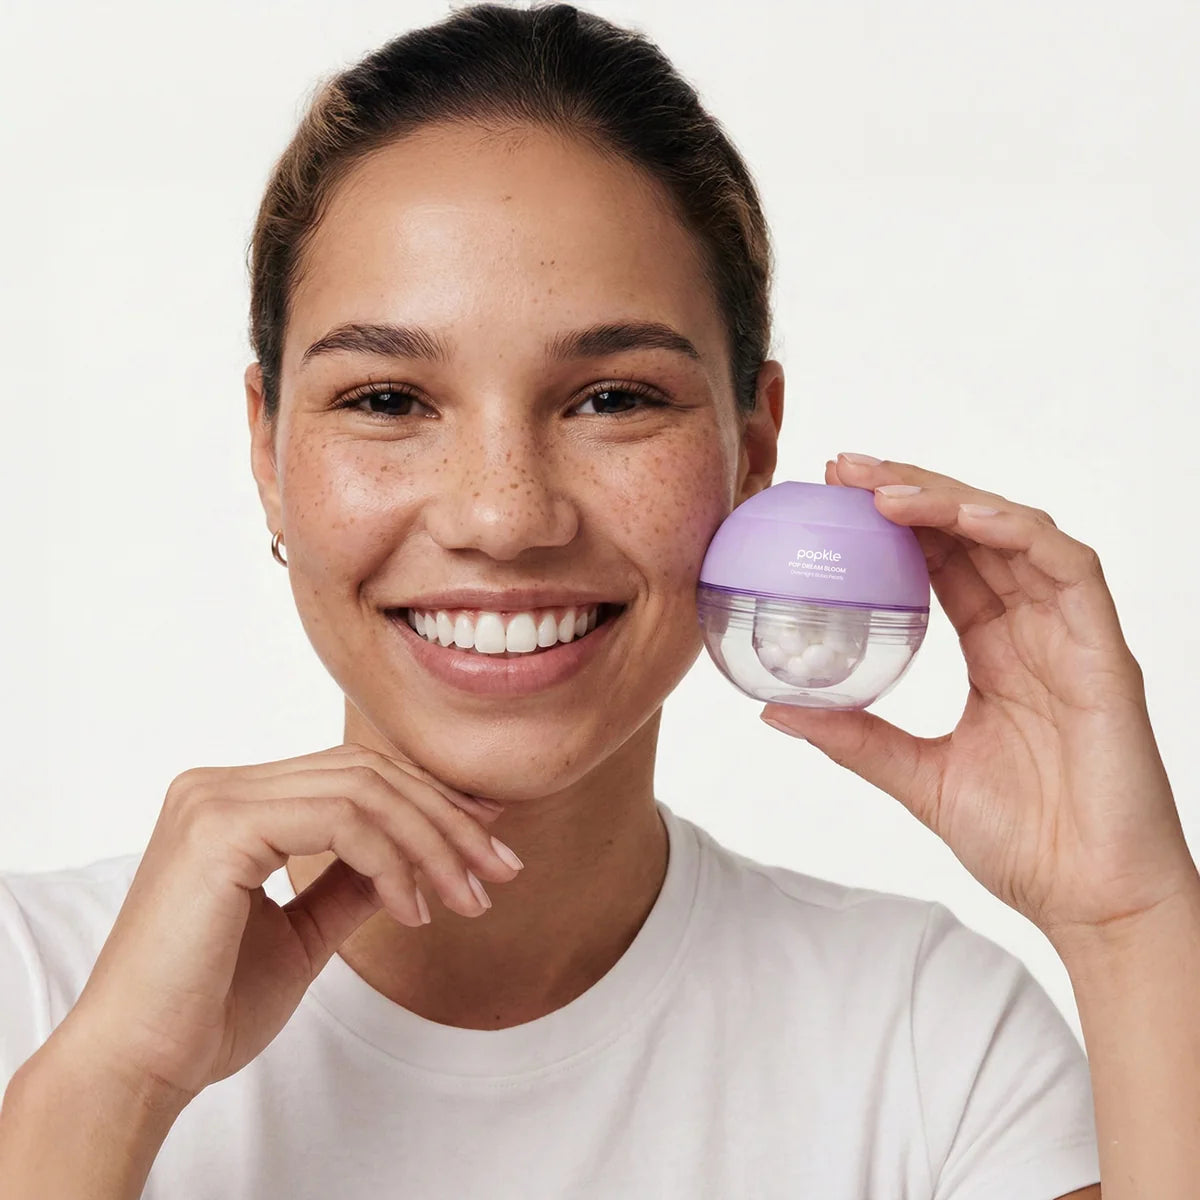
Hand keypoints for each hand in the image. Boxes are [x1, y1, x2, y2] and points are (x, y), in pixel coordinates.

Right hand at [51, 743, 521, 1109]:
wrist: (140, 1065)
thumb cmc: (209, 1008)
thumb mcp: (304, 934)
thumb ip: (352, 883)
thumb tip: (416, 858)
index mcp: (233, 802)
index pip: (354, 776)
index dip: (431, 802)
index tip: (490, 838)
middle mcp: (219, 785)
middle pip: (368, 773)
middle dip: (447, 821)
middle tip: (501, 871)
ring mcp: (216, 798)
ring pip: (364, 790)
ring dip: (433, 844)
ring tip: (468, 899)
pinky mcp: (220, 825)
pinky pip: (341, 820)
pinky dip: (393, 861)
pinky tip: (414, 911)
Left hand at [759, 452, 1197, 946]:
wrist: (1092, 902)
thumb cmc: (1024, 843)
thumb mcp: (915, 776)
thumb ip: (853, 737)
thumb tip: (773, 709)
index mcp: (995, 652)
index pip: (940, 563)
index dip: (892, 524)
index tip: (830, 499)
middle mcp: (1033, 630)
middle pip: (971, 533)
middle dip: (910, 489)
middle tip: (842, 469)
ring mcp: (1072, 636)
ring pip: (1014, 534)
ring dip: (950, 499)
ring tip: (880, 488)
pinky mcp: (1106, 651)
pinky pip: (1067, 568)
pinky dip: (1013, 532)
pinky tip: (959, 517)